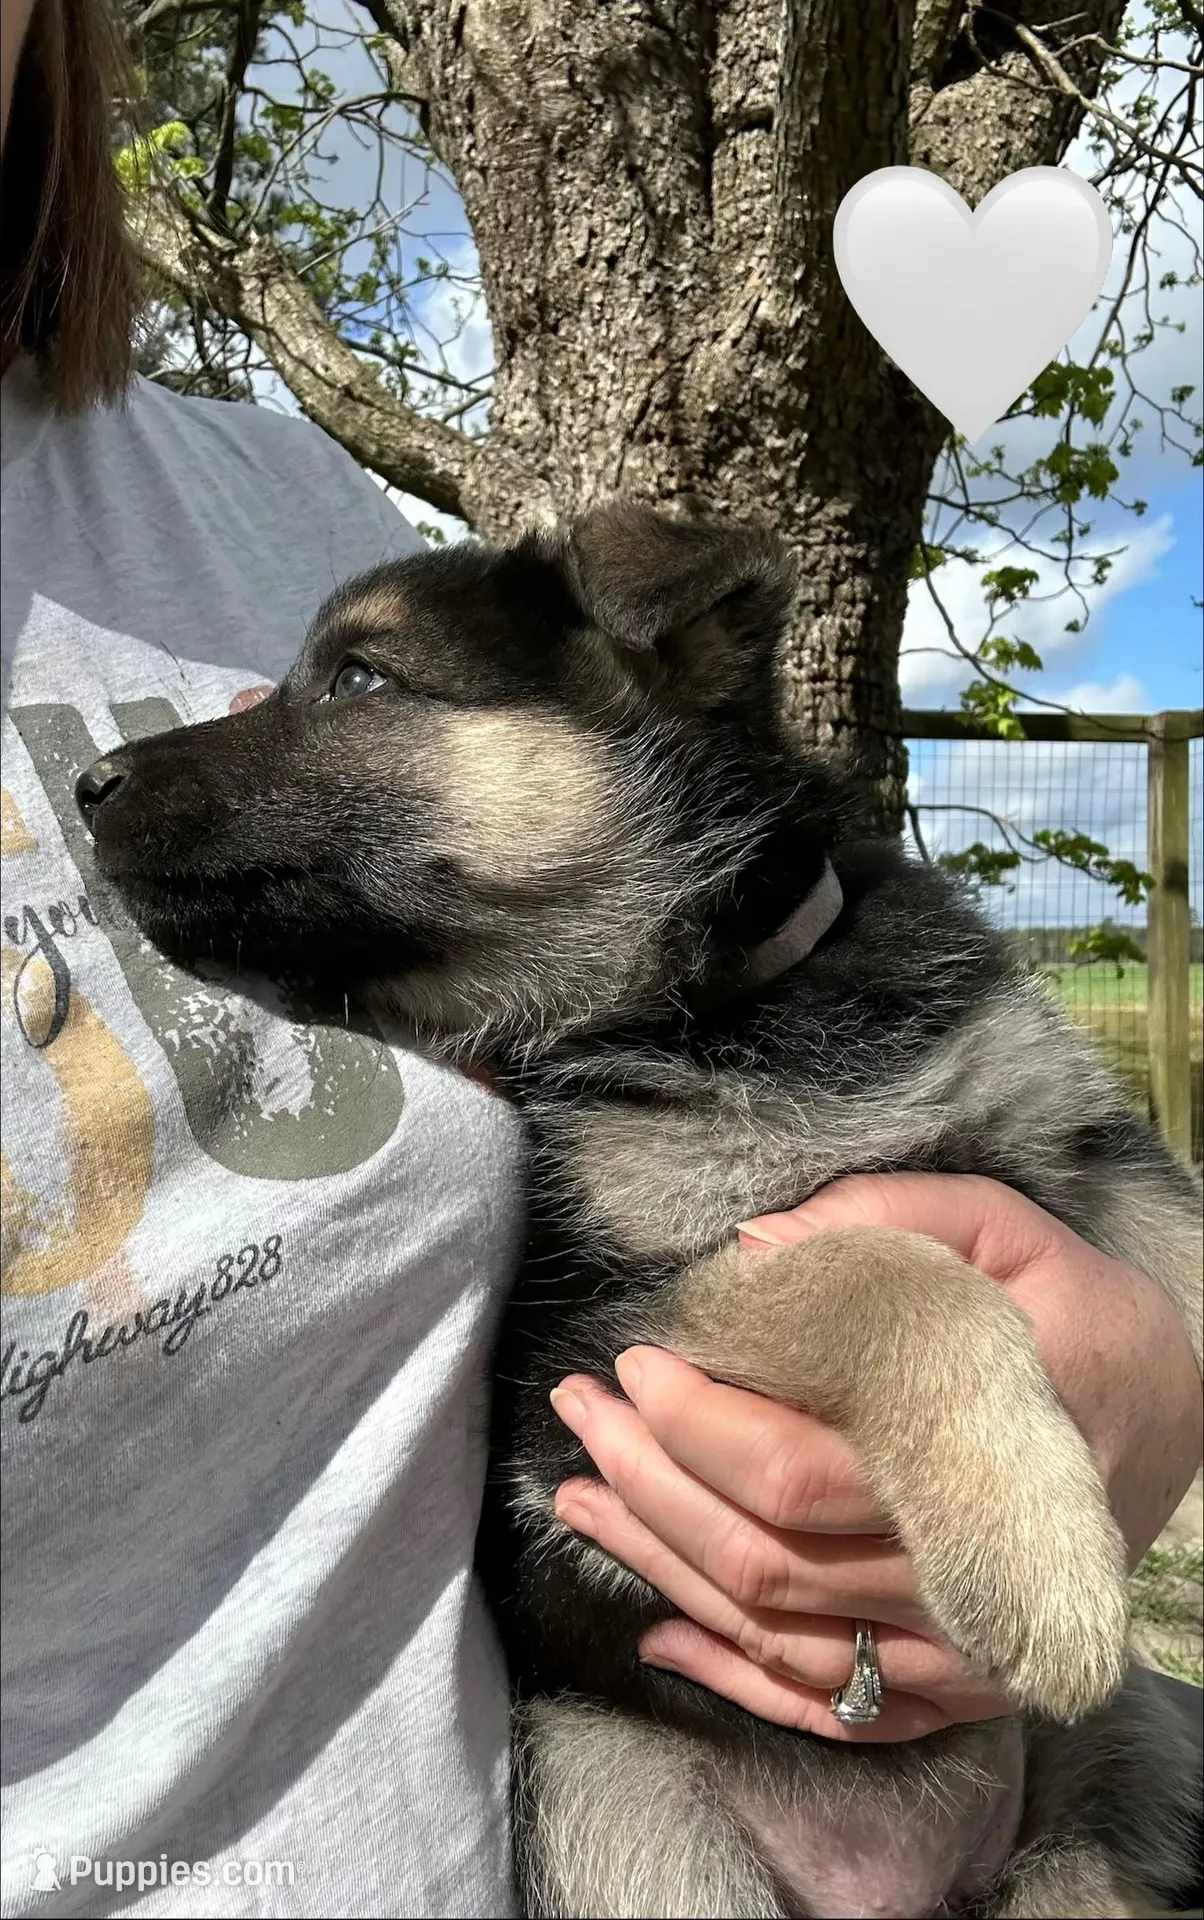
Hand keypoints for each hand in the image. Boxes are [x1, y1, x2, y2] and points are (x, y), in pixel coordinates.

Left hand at [550, 1172, 1200, 1740]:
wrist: (1174, 1416)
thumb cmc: (1074, 1312)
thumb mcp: (1002, 1228)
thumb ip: (882, 1223)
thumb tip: (748, 1251)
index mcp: (978, 1447)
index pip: (797, 1470)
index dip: (694, 1427)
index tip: (634, 1362)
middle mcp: (968, 1570)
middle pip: (766, 1559)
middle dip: (647, 1484)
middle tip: (582, 1412)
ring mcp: (965, 1645)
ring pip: (777, 1636)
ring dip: (660, 1568)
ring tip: (580, 1499)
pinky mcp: (962, 1685)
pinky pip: (831, 1706)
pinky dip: (734, 1677)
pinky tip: (659, 1634)